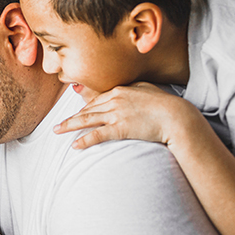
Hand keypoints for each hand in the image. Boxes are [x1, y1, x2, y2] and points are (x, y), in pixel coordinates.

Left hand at [54, 82, 195, 148]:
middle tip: (58, 124)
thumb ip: (133, 88)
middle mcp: (115, 100)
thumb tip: (127, 89)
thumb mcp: (147, 89)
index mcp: (120, 90)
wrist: (177, 116)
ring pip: (87, 120)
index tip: (76, 115)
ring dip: (70, 126)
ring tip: (57, 131)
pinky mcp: (121, 128)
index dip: (84, 108)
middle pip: (88, 109)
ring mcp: (117, 114)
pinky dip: (85, 140)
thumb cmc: (165, 104)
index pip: (96, 100)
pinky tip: (75, 145)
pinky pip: (98, 135)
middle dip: (71, 117)